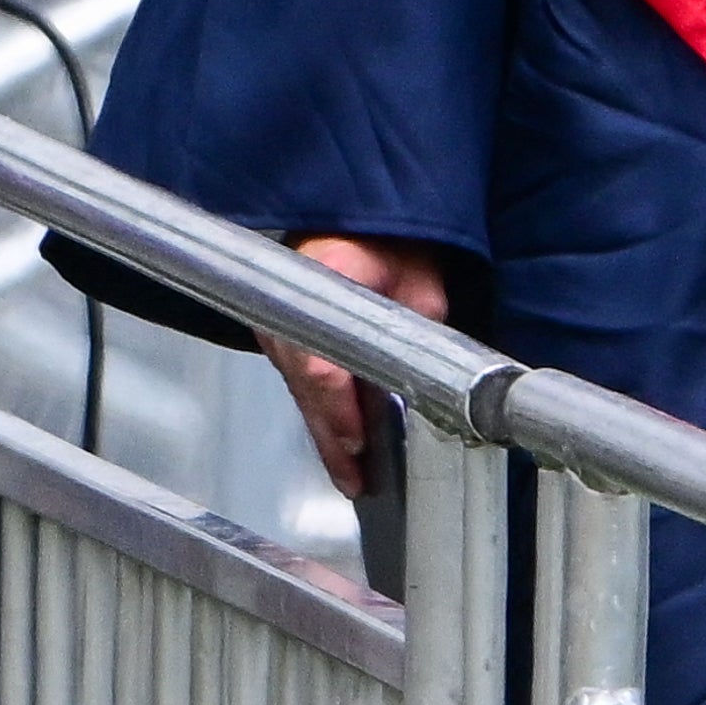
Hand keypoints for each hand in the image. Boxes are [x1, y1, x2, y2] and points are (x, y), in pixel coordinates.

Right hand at [273, 233, 452, 498]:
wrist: (366, 224)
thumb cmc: (396, 245)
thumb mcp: (420, 286)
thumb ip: (416, 331)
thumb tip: (426, 379)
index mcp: (323, 284)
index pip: (321, 363)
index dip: (339, 408)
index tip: (358, 440)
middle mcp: (289, 307)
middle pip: (306, 389)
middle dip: (333, 437)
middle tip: (356, 479)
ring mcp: (280, 323)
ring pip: (301, 394)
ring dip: (326, 434)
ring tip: (350, 476)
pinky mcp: (283, 338)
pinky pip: (301, 385)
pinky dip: (322, 415)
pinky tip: (339, 447)